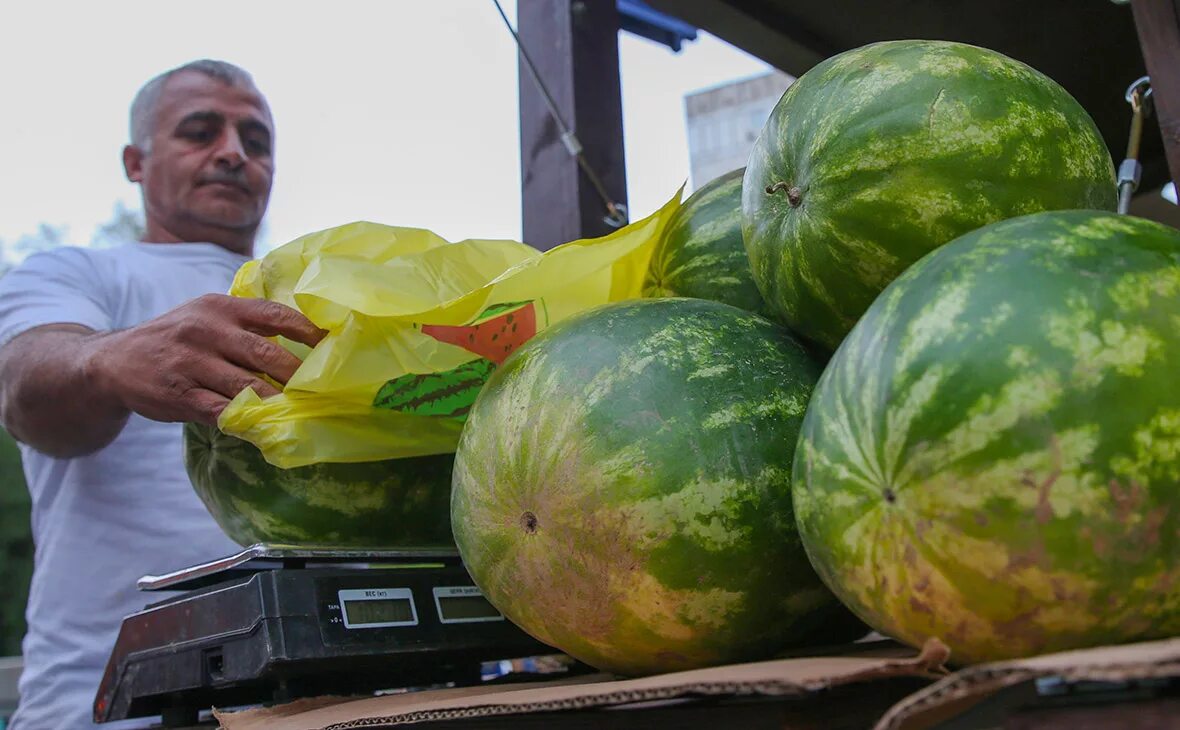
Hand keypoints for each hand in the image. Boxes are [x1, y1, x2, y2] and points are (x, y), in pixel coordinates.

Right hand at [86, 294, 326, 424]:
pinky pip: (220, 410)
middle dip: (299, 375)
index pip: (274, 314)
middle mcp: (206, 330)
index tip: (334, 346)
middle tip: (326, 390)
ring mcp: (190, 363)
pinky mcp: (178, 394)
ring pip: (247, 386)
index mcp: (221, 307)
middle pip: (265, 354)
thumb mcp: (207, 316)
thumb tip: (305, 338)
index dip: (308, 330)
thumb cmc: (177, 339)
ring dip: (278, 402)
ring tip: (305, 411)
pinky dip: (247, 420)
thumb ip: (247, 323)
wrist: (113, 360)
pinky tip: (267, 427)